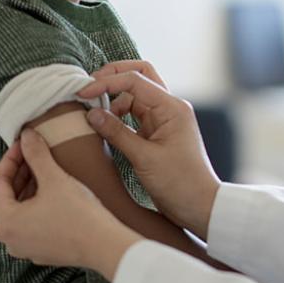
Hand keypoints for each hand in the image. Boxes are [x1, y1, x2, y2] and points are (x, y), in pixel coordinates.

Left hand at [0, 129, 141, 279]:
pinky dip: (38, 204)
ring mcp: (25, 248)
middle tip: (33, 152)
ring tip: (44, 168)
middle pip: (7, 197)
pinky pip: (31, 222)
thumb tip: (26, 136)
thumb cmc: (78, 215)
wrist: (104, 245)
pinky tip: (54, 191)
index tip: (22, 143)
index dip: (10, 158)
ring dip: (29, 187)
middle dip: (20, 172)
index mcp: (5, 222)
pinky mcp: (42, 251)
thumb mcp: (54, 178)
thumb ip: (36, 154)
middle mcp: (9, 239)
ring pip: (20, 210)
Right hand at [78, 62, 221, 240]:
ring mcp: (164, 119)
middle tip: (88, 87)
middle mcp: (170, 107)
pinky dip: (119, 115)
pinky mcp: (158, 132)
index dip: (106, 82)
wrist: (200, 206)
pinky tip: (105, 125)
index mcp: (171, 107)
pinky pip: (135, 114)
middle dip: (113, 76)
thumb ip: (117, 133)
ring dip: (114, 99)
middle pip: (139, 76)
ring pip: (135, 95)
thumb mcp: (144, 158)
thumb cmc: (179, 183)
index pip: (135, 80)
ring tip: (92, 112)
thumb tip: (91, 114)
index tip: (83, 92)